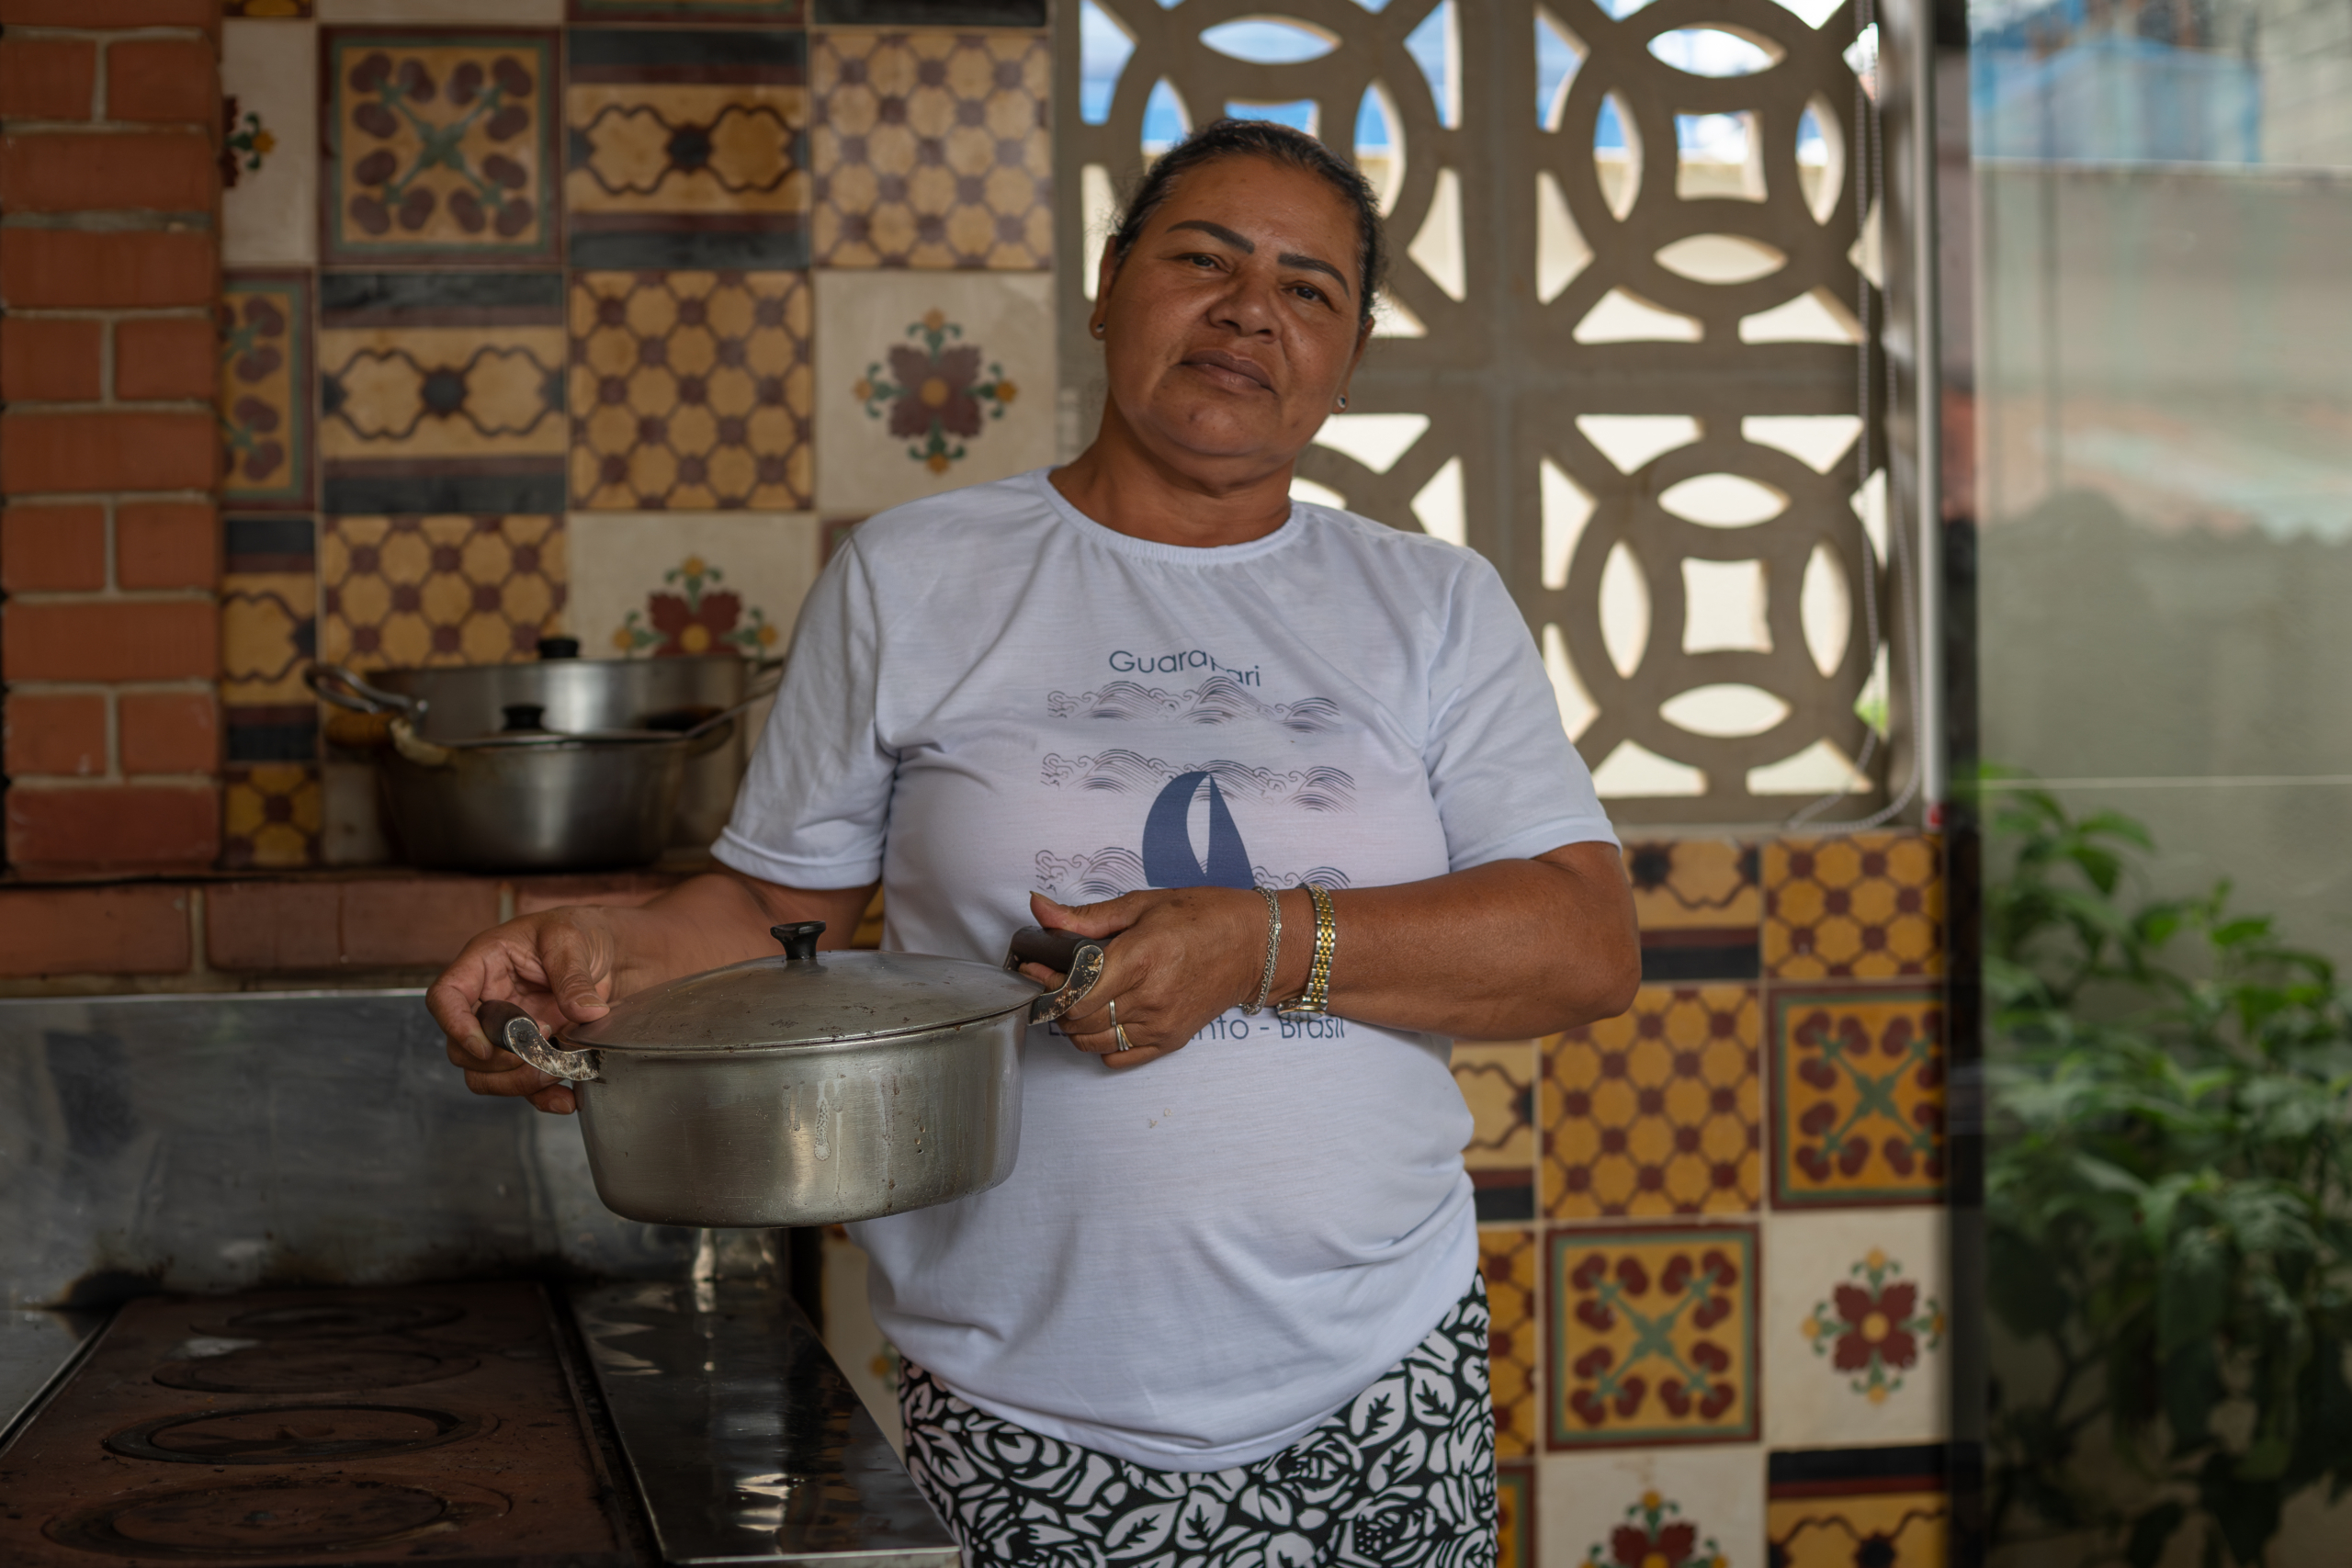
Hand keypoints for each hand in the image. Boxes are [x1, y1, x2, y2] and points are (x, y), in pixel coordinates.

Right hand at [426, 908, 630, 1114]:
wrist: (607, 950)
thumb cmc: (577, 930)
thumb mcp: (572, 940)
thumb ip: (573, 977)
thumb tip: (586, 1012)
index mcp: (483, 965)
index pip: (445, 998)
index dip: (455, 1026)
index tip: (484, 1046)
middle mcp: (486, 1002)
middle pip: (461, 1049)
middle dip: (497, 1061)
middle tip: (538, 1051)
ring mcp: (506, 1032)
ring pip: (485, 1075)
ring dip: (516, 1083)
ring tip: (556, 1070)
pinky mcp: (531, 1052)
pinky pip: (523, 1085)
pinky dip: (543, 1097)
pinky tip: (567, 1098)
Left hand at [1018, 887, 1265, 1067]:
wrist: (1256, 946)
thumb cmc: (1204, 916)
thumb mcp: (1143, 904)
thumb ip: (1086, 916)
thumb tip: (1039, 909)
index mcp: (1140, 958)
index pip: (1075, 990)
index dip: (1046, 982)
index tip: (1034, 966)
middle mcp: (1149, 997)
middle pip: (1077, 1018)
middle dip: (1056, 1000)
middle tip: (1053, 979)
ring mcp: (1160, 1024)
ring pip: (1091, 1042)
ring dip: (1074, 1024)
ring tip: (1078, 998)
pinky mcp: (1170, 1040)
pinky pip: (1118, 1057)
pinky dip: (1100, 1044)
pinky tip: (1103, 1019)